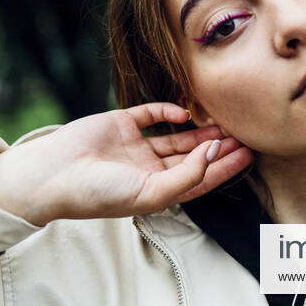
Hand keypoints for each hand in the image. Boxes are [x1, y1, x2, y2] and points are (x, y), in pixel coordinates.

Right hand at [0, 103, 253, 225]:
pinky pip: (152, 114)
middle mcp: (150, 168)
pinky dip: (169, 111)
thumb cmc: (100, 195)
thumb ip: (187, 176)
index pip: (200, 179)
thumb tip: (214, 153)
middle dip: (219, 147)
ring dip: (201, 129)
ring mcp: (136, 146)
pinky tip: (184, 113)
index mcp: (157, 190)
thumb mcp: (151, 194)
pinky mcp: (123, 124)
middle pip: (194, 156)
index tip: (250, 154)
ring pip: (178, 136)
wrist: (55, 176)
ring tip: (226, 121)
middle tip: (246, 132)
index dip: (225, 167)